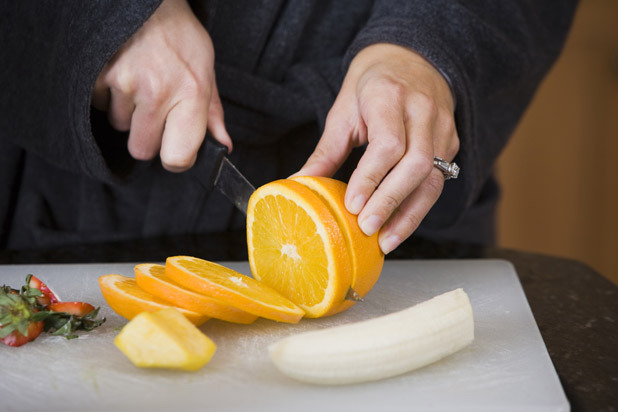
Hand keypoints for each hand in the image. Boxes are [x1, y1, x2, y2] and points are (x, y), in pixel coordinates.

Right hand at [91, 0, 230, 171]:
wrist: (146, 1)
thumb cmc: (180, 37)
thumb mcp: (206, 70)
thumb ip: (212, 114)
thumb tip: (223, 147)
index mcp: (191, 94)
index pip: (177, 157)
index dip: (175, 159)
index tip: (175, 150)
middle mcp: (159, 92)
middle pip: (142, 150)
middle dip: (148, 137)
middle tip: (156, 111)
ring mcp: (126, 83)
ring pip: (121, 127)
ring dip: (128, 113)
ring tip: (140, 83)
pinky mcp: (99, 75)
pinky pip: (100, 106)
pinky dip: (108, 96)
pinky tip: (123, 74)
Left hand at [295, 43, 459, 253]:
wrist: (410, 58)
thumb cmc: (372, 85)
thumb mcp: (343, 111)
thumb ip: (326, 151)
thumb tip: (299, 185)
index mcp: (389, 96)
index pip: (388, 144)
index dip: (371, 178)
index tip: (353, 205)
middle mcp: (423, 111)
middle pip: (416, 165)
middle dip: (391, 201)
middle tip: (367, 228)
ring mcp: (442, 128)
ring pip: (433, 179)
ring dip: (410, 215)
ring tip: (386, 241)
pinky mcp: (451, 143)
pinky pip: (437, 180)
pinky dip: (418, 207)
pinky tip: (399, 226)